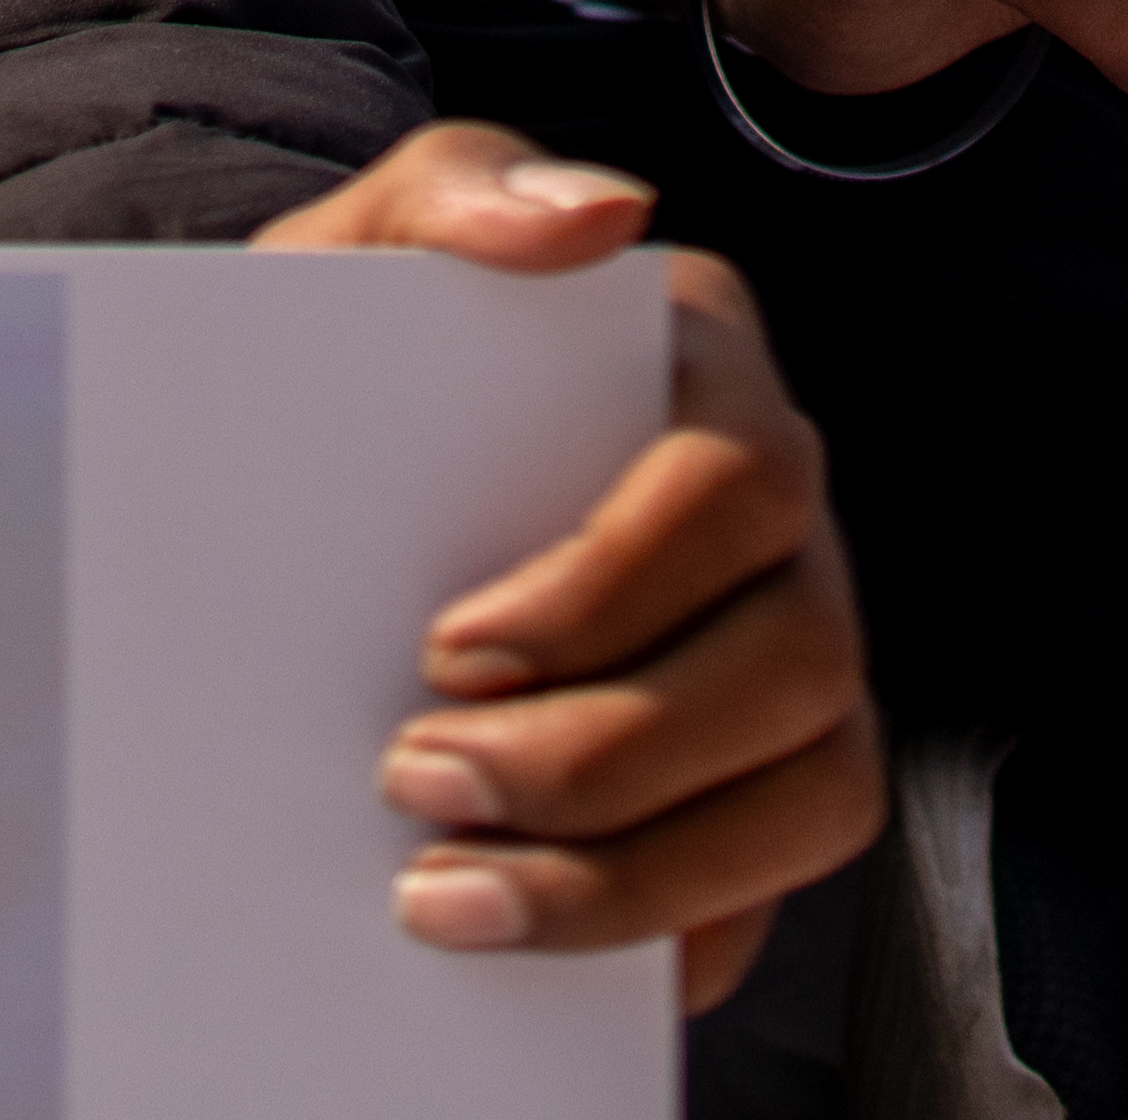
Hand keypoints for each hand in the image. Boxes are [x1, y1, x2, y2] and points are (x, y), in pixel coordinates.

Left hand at [258, 127, 879, 1011]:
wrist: (310, 489)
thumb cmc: (354, 364)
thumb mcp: (363, 252)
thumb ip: (460, 191)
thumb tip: (591, 217)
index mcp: (710, 372)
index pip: (734, 482)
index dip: (608, 585)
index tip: (445, 649)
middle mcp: (791, 518)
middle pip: (793, 653)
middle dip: (605, 750)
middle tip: (415, 784)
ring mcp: (801, 651)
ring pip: (817, 784)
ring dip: (639, 869)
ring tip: (449, 894)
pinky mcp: (774, 777)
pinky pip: (780, 875)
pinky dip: (674, 927)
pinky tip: (533, 937)